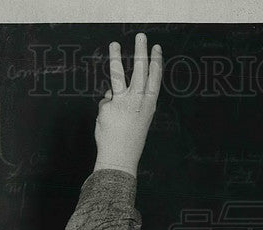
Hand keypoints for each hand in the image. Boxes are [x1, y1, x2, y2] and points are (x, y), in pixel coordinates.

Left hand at [93, 33, 162, 176]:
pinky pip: (105, 103)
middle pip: (140, 72)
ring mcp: (122, 103)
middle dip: (141, 53)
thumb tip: (111, 93)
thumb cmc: (130, 142)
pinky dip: (106, 111)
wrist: (120, 159)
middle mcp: (138, 102)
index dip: (156, 63)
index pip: (154, 79)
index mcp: (148, 106)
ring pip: (119, 76)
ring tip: (115, 43)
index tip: (156, 49)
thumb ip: (126, 103)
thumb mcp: (137, 120)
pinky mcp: (108, 107)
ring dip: (117, 57)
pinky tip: (109, 124)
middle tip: (142, 37)